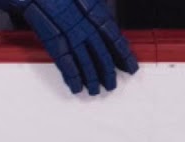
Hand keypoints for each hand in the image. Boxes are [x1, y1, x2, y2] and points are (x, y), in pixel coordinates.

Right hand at [0, 0, 137, 94]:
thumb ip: (94, 8)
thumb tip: (102, 20)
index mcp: (95, 11)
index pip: (115, 37)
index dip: (124, 54)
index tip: (130, 66)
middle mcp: (85, 25)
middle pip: (101, 54)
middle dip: (107, 71)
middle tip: (111, 84)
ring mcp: (70, 35)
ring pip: (85, 62)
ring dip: (91, 79)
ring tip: (94, 91)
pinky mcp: (53, 42)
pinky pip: (65, 63)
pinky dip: (71, 77)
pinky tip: (76, 87)